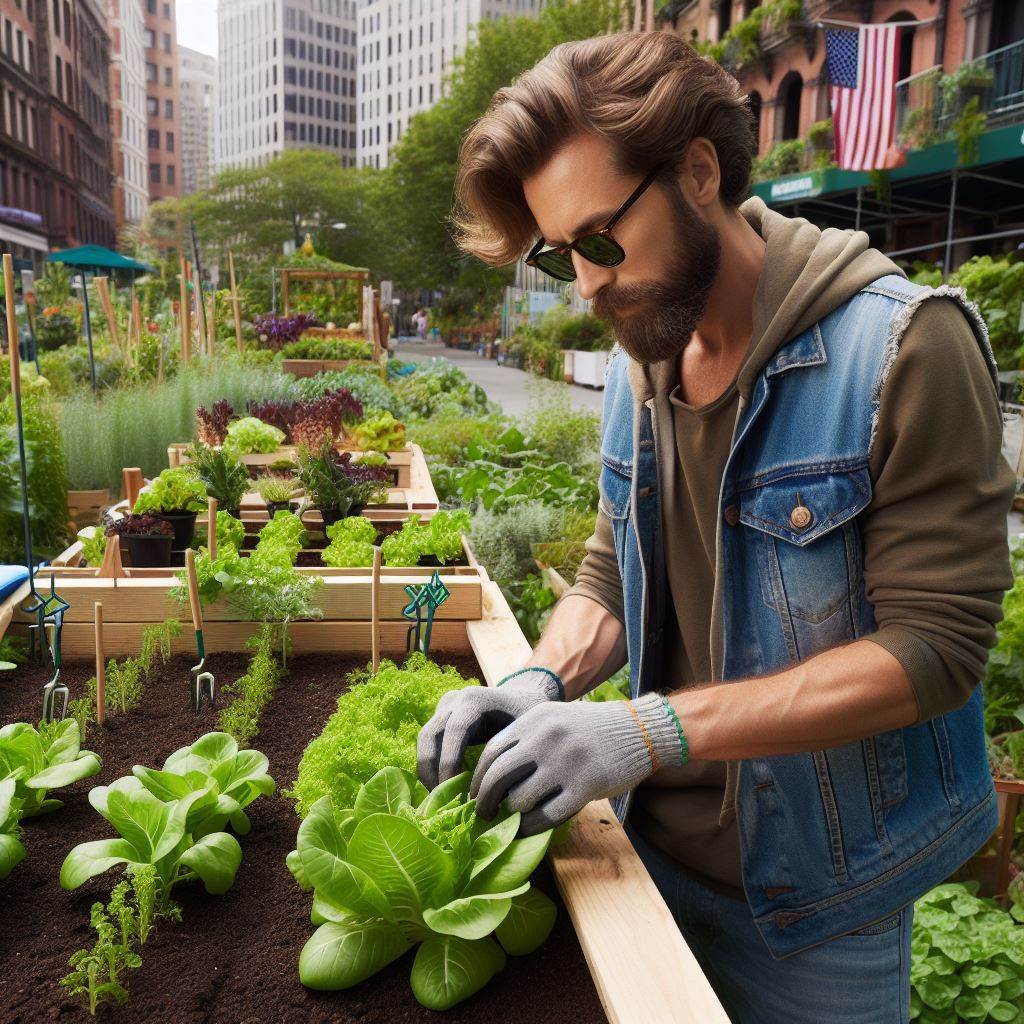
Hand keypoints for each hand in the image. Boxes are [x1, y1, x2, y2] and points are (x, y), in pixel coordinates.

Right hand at [417, 668, 563, 790]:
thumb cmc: (528, 717)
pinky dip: (431, 766)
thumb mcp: (526, 733)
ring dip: (427, 770)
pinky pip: (429, 743)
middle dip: (431, 770)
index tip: (455, 791)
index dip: (450, 762)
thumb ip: (511, 758)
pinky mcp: (441, 718)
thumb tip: (496, 798)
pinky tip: (442, 788)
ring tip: (439, 798)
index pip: (455, 730)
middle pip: (430, 735)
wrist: (523, 698)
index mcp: (476, 700)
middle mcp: (455, 700)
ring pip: (424, 740)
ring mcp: (445, 708)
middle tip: (441, 801)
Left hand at [469, 694, 686, 835]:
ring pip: (520, 799)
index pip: (492, 751)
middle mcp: (546, 739)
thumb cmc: (591, 729)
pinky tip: (527, 830)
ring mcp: (566, 763)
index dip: (478, 777)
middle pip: (498, 776)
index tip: (474, 793)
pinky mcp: (586, 786)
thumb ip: (525, 738)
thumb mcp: (554, 719)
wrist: (639, 729)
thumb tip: (491, 774)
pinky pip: (547, 816)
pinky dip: (531, 828)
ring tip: (510, 819)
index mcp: (535, 720)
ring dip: (511, 814)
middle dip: (484, 800)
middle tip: (482, 814)